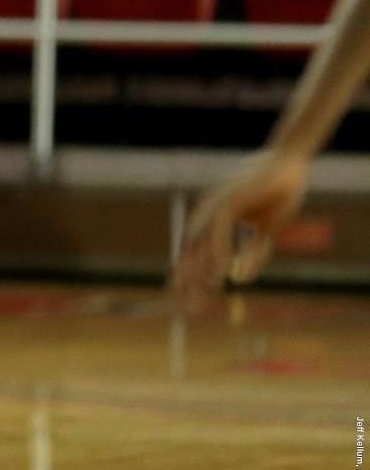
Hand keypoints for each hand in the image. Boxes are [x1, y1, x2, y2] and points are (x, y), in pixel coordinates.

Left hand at [171, 152, 308, 308]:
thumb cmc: (277, 195)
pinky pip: (219, 230)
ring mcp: (215, 205)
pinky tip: (223, 272)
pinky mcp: (229, 199)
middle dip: (187, 280)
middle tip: (186, 305)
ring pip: (200, 242)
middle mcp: (206, 213)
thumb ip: (251, 254)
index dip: (186, 277)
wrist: (289, 163)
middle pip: (189, 251)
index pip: (192, 253)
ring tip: (208, 290)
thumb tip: (239, 281)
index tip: (182, 301)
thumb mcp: (264, 232)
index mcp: (211, 220)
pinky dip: (220, 252)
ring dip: (203, 269)